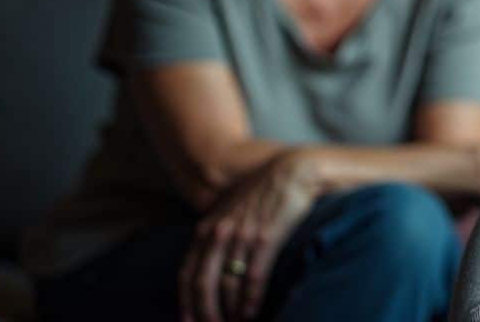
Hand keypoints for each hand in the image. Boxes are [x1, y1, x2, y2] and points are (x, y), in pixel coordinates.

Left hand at [179, 150, 320, 321]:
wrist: (294, 172)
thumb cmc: (266, 194)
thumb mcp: (233, 211)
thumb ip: (219, 234)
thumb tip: (214, 265)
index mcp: (208, 227)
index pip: (187, 273)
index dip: (185, 302)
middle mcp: (220, 232)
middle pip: (203, 283)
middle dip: (206, 313)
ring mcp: (242, 235)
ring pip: (227, 284)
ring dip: (230, 311)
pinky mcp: (266, 238)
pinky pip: (253, 276)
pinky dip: (249, 300)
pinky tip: (251, 314)